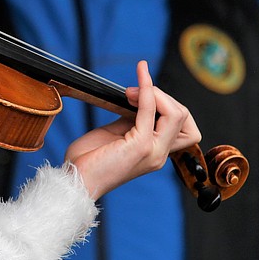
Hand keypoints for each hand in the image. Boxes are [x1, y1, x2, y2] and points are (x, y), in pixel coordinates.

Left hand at [65, 60, 200, 199]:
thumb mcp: (115, 135)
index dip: (167, 105)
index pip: (182, 126)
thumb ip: (131, 120)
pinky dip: (146, 91)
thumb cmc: (89, 160)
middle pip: (183, 117)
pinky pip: (150, 111)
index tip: (140, 96)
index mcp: (155, 152)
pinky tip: (139, 79)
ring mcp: (153, 151)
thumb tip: (139, 100)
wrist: (76, 180)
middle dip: (162, 96)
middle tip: (132, 92)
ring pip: (176, 114)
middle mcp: (159, 153)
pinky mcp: (140, 146)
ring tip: (130, 92)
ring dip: (155, 93)